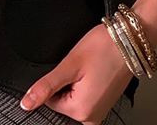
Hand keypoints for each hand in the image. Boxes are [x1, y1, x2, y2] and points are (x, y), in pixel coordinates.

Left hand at [18, 22, 134, 123]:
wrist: (130, 39)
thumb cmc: (104, 48)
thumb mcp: (70, 64)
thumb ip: (46, 86)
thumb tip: (26, 103)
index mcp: (82, 112)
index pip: (51, 101)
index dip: (55, 80)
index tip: (68, 67)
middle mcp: (92, 117)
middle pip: (63, 102)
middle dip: (66, 82)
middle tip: (81, 66)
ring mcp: (101, 111)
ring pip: (74, 98)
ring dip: (76, 82)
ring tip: (89, 68)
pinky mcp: (105, 102)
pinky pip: (86, 97)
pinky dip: (85, 83)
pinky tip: (94, 70)